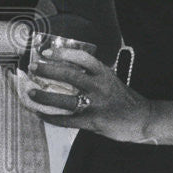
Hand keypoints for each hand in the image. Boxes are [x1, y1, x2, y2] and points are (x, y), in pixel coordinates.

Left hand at [19, 46, 152, 141]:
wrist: (142, 118)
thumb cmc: (121, 98)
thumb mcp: (109, 80)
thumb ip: (90, 75)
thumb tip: (62, 69)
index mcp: (103, 72)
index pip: (81, 57)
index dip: (63, 53)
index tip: (47, 52)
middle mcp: (99, 86)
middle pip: (69, 75)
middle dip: (47, 70)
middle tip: (32, 67)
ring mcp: (96, 104)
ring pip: (64, 99)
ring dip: (44, 97)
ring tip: (30, 93)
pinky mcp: (93, 121)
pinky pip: (67, 120)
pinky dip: (51, 117)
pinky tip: (41, 114)